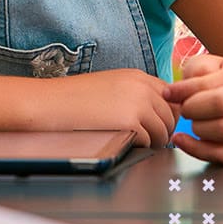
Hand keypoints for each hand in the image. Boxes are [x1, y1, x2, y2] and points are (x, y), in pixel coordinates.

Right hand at [37, 68, 177, 145]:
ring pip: (164, 130)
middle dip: (165, 130)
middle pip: (172, 114)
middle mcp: (142, 86)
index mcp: (137, 76)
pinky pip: (150, 141)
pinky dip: (142, 147)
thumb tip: (156, 113)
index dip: (167, 114)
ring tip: (140, 144)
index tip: (159, 125)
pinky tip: (127, 144)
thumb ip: (134, 94)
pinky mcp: (131, 121)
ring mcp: (138, 103)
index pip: (171, 96)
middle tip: (152, 141)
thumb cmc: (74, 99)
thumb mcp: (110, 87)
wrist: (50, 104)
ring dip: (155, 141)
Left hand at [163, 54, 222, 163]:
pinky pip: (221, 155)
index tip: (168, 94)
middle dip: (193, 108)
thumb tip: (175, 91)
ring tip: (193, 121)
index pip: (211, 83)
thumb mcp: (214, 66)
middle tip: (185, 108)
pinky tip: (182, 140)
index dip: (184, 89)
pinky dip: (196, 149)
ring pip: (222, 131)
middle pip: (220, 105)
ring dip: (197, 127)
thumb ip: (196, 70)